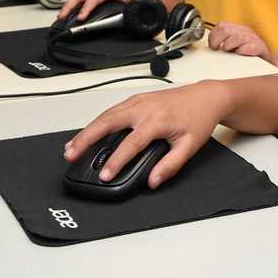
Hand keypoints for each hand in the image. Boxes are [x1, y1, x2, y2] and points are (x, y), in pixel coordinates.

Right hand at [62, 81, 230, 188]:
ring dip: (87, 130)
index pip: (130, 144)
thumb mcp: (189, 147)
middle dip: (86, 139)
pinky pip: (112, 110)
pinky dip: (97, 121)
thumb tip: (153, 181)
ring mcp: (138, 101)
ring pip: (106, 115)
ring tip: (72, 147)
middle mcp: (144, 108)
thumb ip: (170, 166)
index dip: (116, 161)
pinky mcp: (137, 99)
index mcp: (157, 120)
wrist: (207, 96)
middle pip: (107, 123)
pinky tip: (89, 132)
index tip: (104, 175)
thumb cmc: (198, 119)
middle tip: (70, 154)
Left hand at [207, 22, 270, 58]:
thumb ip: (223, 43)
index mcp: (238, 29)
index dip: (213, 36)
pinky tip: (240, 53)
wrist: (268, 63)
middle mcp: (246, 31)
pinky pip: (251, 46)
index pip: (221, 25)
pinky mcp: (260, 48)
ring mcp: (253, 39)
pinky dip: (243, 50)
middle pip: (226, 29)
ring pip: (237, 36)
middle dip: (217, 40)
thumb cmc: (249, 56)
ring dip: (229, 45)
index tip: (213, 46)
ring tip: (228, 51)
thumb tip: (213, 46)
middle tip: (218, 49)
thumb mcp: (234, 46)